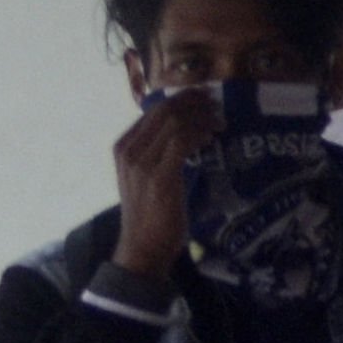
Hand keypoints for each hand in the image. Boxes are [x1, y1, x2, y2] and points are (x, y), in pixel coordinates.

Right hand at [107, 87, 215, 284]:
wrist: (143, 245)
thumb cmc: (149, 212)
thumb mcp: (144, 174)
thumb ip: (155, 151)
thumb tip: (184, 128)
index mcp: (122, 147)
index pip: (153, 110)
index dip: (182, 98)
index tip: (204, 97)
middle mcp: (128, 151)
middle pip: (165, 111)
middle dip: (194, 102)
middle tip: (216, 103)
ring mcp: (141, 163)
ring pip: (175, 123)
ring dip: (202, 117)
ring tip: (219, 121)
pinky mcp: (159, 176)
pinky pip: (182, 141)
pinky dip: (200, 134)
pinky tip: (212, 137)